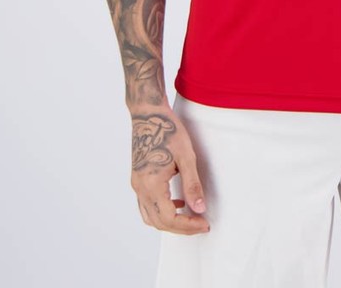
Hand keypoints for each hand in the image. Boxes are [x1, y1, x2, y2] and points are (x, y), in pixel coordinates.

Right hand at [131, 109, 210, 234]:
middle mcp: (140, 188)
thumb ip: (192, 184)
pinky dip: (161, 211)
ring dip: (169, 222)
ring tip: (190, 217)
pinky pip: (147, 205)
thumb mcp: (186, 156)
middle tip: (200, 224)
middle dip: (181, 227)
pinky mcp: (137, 179)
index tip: (204, 224)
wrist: (148, 114)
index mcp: (151, 184)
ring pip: (150, 217)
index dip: (188, 225)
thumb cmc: (168, 130)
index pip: (169, 218)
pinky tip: (177, 202)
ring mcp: (136, 184)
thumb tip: (200, 208)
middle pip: (159, 222)